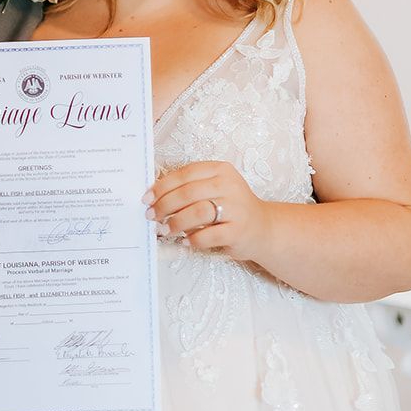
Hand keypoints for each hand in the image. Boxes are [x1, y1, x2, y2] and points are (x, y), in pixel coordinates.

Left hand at [144, 161, 270, 263]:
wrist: (263, 228)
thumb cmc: (231, 207)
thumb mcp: (214, 188)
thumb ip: (190, 187)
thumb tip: (154, 196)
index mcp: (221, 170)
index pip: (185, 174)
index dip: (162, 186)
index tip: (147, 198)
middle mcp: (230, 186)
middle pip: (187, 193)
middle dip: (164, 205)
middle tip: (151, 215)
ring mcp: (236, 208)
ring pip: (196, 213)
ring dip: (175, 223)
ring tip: (166, 229)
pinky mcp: (238, 230)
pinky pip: (207, 235)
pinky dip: (192, 239)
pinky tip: (185, 240)